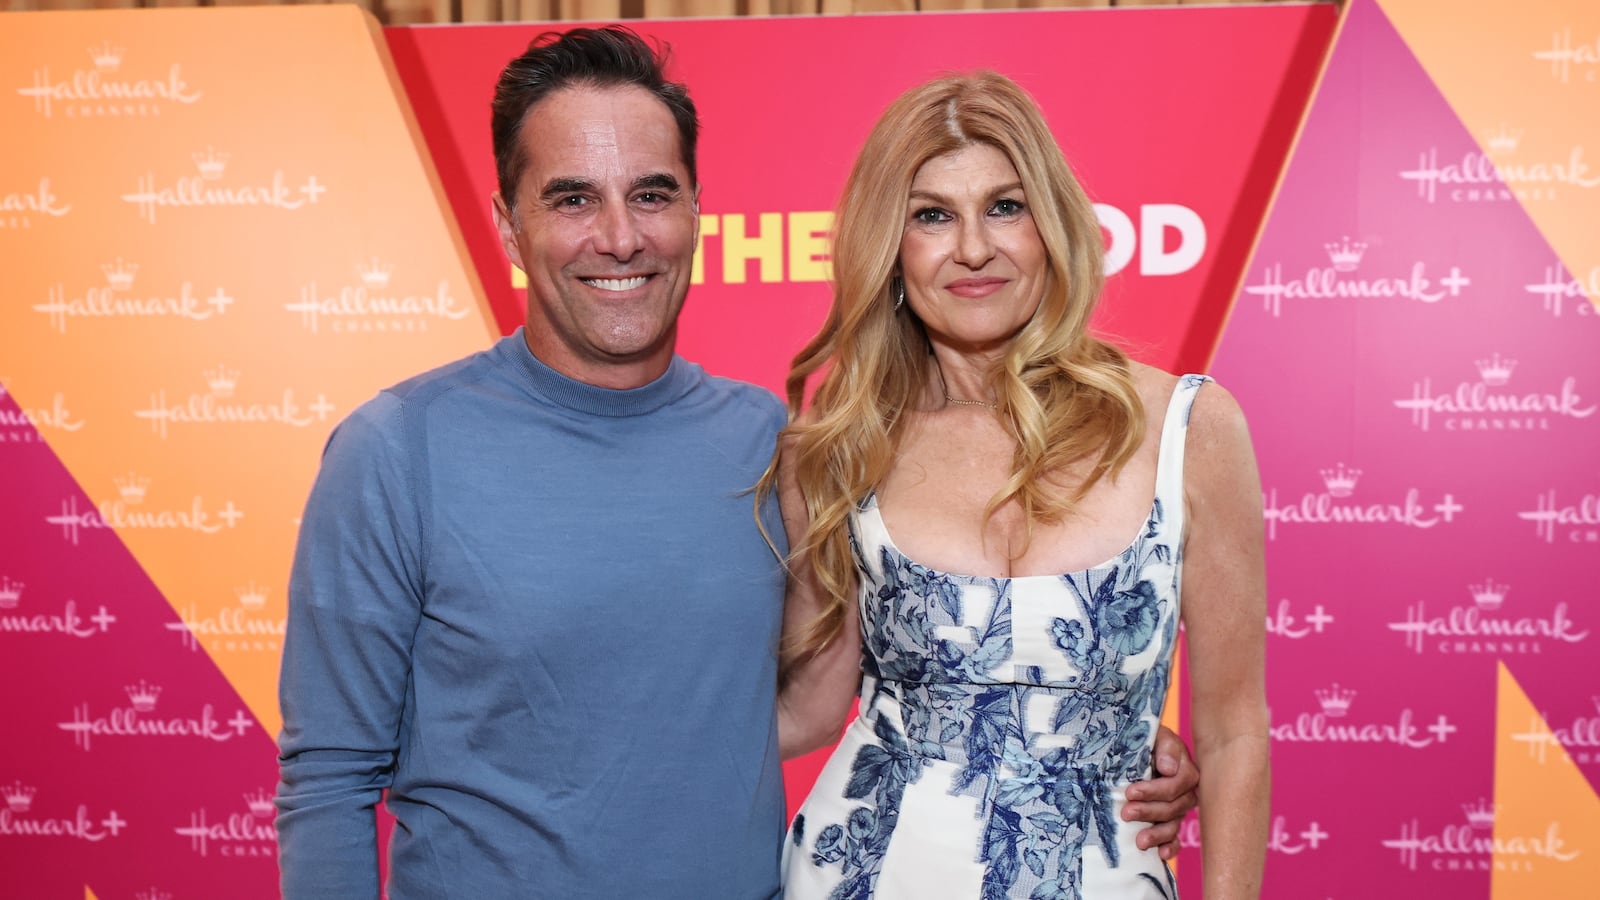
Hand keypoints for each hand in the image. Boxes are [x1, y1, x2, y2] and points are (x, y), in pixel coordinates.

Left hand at [1123, 724, 1199, 859]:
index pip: (1177, 784)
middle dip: (1149, 811)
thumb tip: (1169, 767)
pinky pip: (1174, 839)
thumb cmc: (1146, 741)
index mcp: (1185, 770)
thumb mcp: (1156, 736)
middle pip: (1174, 807)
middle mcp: (1185, 792)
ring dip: (1157, 834)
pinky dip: (1169, 847)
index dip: (1155, 790)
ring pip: (1173, 825)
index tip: (1131, 791)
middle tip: (1126, 813)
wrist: (1133, 747)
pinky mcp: (1168, 822)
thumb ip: (1166, 747)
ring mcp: (1177, 809)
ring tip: (1139, 841)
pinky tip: (1160, 854)